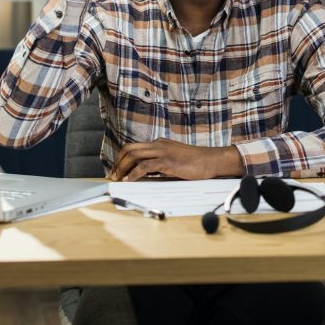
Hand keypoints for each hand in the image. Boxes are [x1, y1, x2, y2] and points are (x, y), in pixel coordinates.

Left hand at [110, 139, 243, 181]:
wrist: (211, 160)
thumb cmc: (196, 162)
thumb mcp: (175, 160)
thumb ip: (161, 163)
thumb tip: (146, 173)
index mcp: (159, 143)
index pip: (134, 147)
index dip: (122, 158)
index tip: (117, 170)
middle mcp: (158, 144)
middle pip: (129, 149)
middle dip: (118, 162)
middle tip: (113, 175)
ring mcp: (162, 151)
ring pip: (134, 155)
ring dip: (122, 168)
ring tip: (117, 179)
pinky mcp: (167, 161)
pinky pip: (145, 166)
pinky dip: (134, 173)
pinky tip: (129, 180)